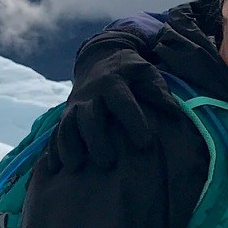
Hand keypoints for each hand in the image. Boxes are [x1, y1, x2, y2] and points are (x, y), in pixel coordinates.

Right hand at [45, 40, 169, 174]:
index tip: (145, 144)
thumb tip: (174, 113)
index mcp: (113, 83)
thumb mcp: (146, 73)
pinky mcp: (65, 116)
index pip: (123, 103)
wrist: (100, 57)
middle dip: (96, 140)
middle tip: (107, 163)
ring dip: (69, 146)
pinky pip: (55, 133)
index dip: (133, 122)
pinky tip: (53, 170)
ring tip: (75, 168)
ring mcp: (74, 106)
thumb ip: (158, 92)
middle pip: (89, 118)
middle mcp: (90, 95)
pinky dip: (53, 150)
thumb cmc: (129, 70)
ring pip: (67, 126)